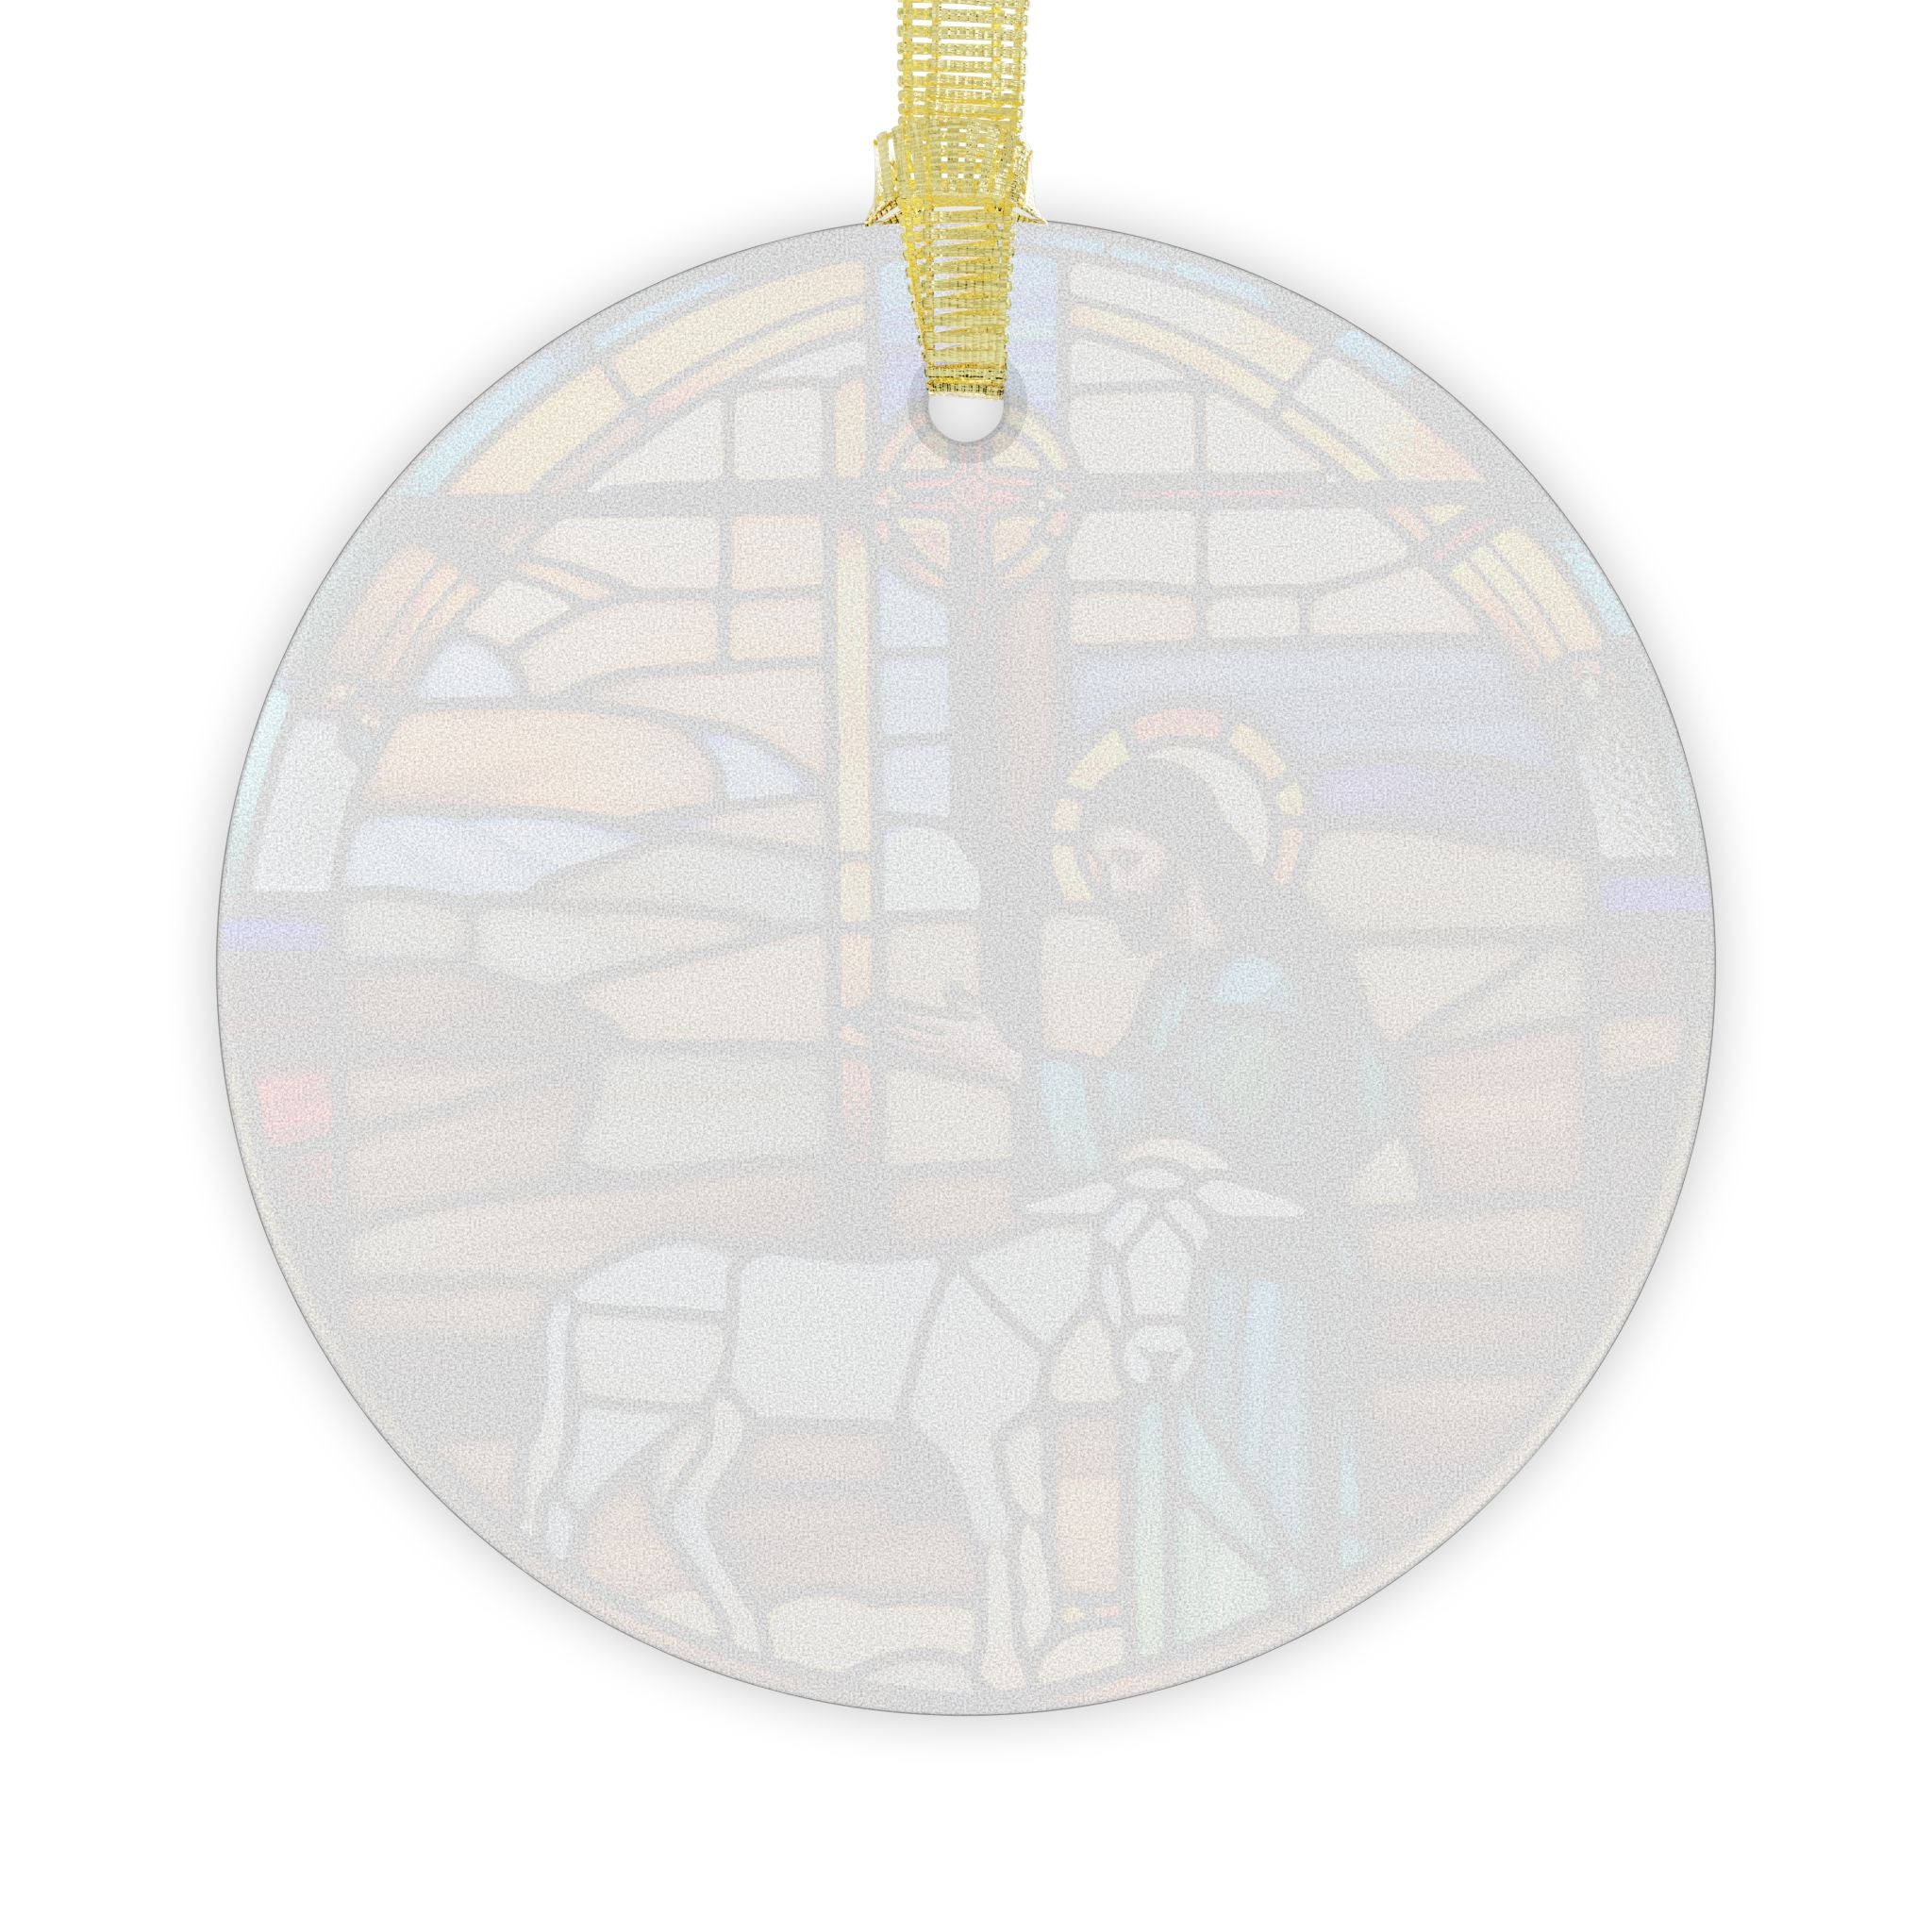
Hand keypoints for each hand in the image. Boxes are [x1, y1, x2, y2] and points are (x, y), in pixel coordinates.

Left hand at [882, 984, 1023, 1086]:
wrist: (999, 1063)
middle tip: (880, 1025)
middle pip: (914, 1036)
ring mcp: (944, 1058)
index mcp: (953, 1029)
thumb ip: (962, 1000)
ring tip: (884, 1037)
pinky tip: (900, 1052)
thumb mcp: (980, 1015)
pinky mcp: (944, 1067)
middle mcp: (946, 1044)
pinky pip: (922, 1061)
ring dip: (898, 1043)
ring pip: (915, 1050)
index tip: (892, 1013)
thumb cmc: (991, 1037)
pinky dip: (908, 1055)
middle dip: (896, 1030)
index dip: (905, 1018)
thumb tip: (948, 985)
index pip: (922, 1022)